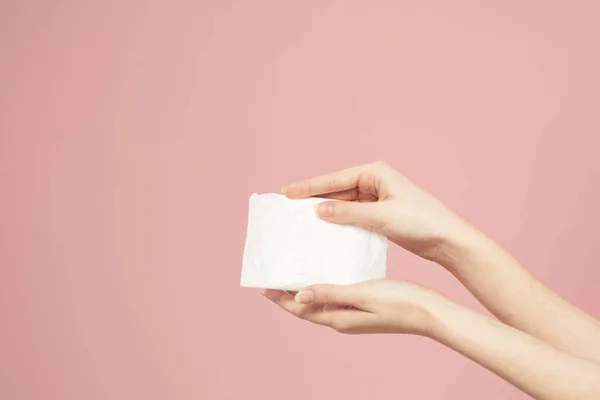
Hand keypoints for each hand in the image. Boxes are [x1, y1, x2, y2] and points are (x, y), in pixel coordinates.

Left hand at [261, 280, 441, 334]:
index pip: (301, 309)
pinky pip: (335, 296)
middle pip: (306, 307)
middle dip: (287, 294)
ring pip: (320, 301)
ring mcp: (353, 315)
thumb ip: (331, 294)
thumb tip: (299, 296)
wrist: (430, 311)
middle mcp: (342, 319)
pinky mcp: (364, 307)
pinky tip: (326, 272)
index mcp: (339, 318)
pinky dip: (323, 285)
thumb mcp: (362, 294)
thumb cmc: (399, 301)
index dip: (281, 299)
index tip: (263, 286)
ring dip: (305, 289)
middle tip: (273, 278)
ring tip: (295, 272)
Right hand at [282, 161, 476, 263]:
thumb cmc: (420, 222)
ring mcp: (378, 198)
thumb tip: (319, 210)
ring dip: (326, 211)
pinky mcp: (381, 214)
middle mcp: (375, 181)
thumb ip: (348, 213)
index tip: (286, 192)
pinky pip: (353, 215)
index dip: (309, 186)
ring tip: (301, 219)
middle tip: (288, 206)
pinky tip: (325, 229)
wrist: (448, 240)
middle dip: (314, 197)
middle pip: (337, 189)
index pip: (335, 179)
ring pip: (344, 203)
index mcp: (375, 173)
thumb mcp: (381, 217)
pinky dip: (339, 221)